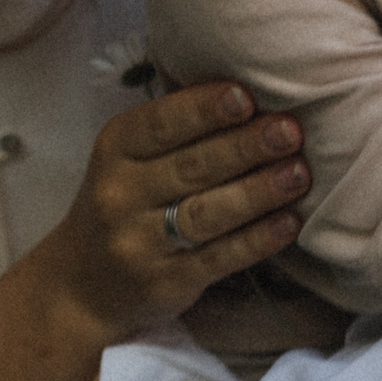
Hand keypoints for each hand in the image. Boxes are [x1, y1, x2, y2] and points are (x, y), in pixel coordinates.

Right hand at [37, 81, 309, 346]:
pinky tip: (289, 223)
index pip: (161, 123)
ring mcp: (140, 243)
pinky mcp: (165, 283)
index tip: (247, 96)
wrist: (82, 284)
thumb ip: (179, 130)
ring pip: (207, 213)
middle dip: (246, 146)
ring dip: (258, 192)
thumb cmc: (125, 202)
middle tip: (290, 131)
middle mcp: (121, 194)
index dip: (204, 109)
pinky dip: (257, 240)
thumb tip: (253, 97)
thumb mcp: (130, 158)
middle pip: (192, 166)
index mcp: (115, 149)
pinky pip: (218, 258)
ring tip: (299, 173)